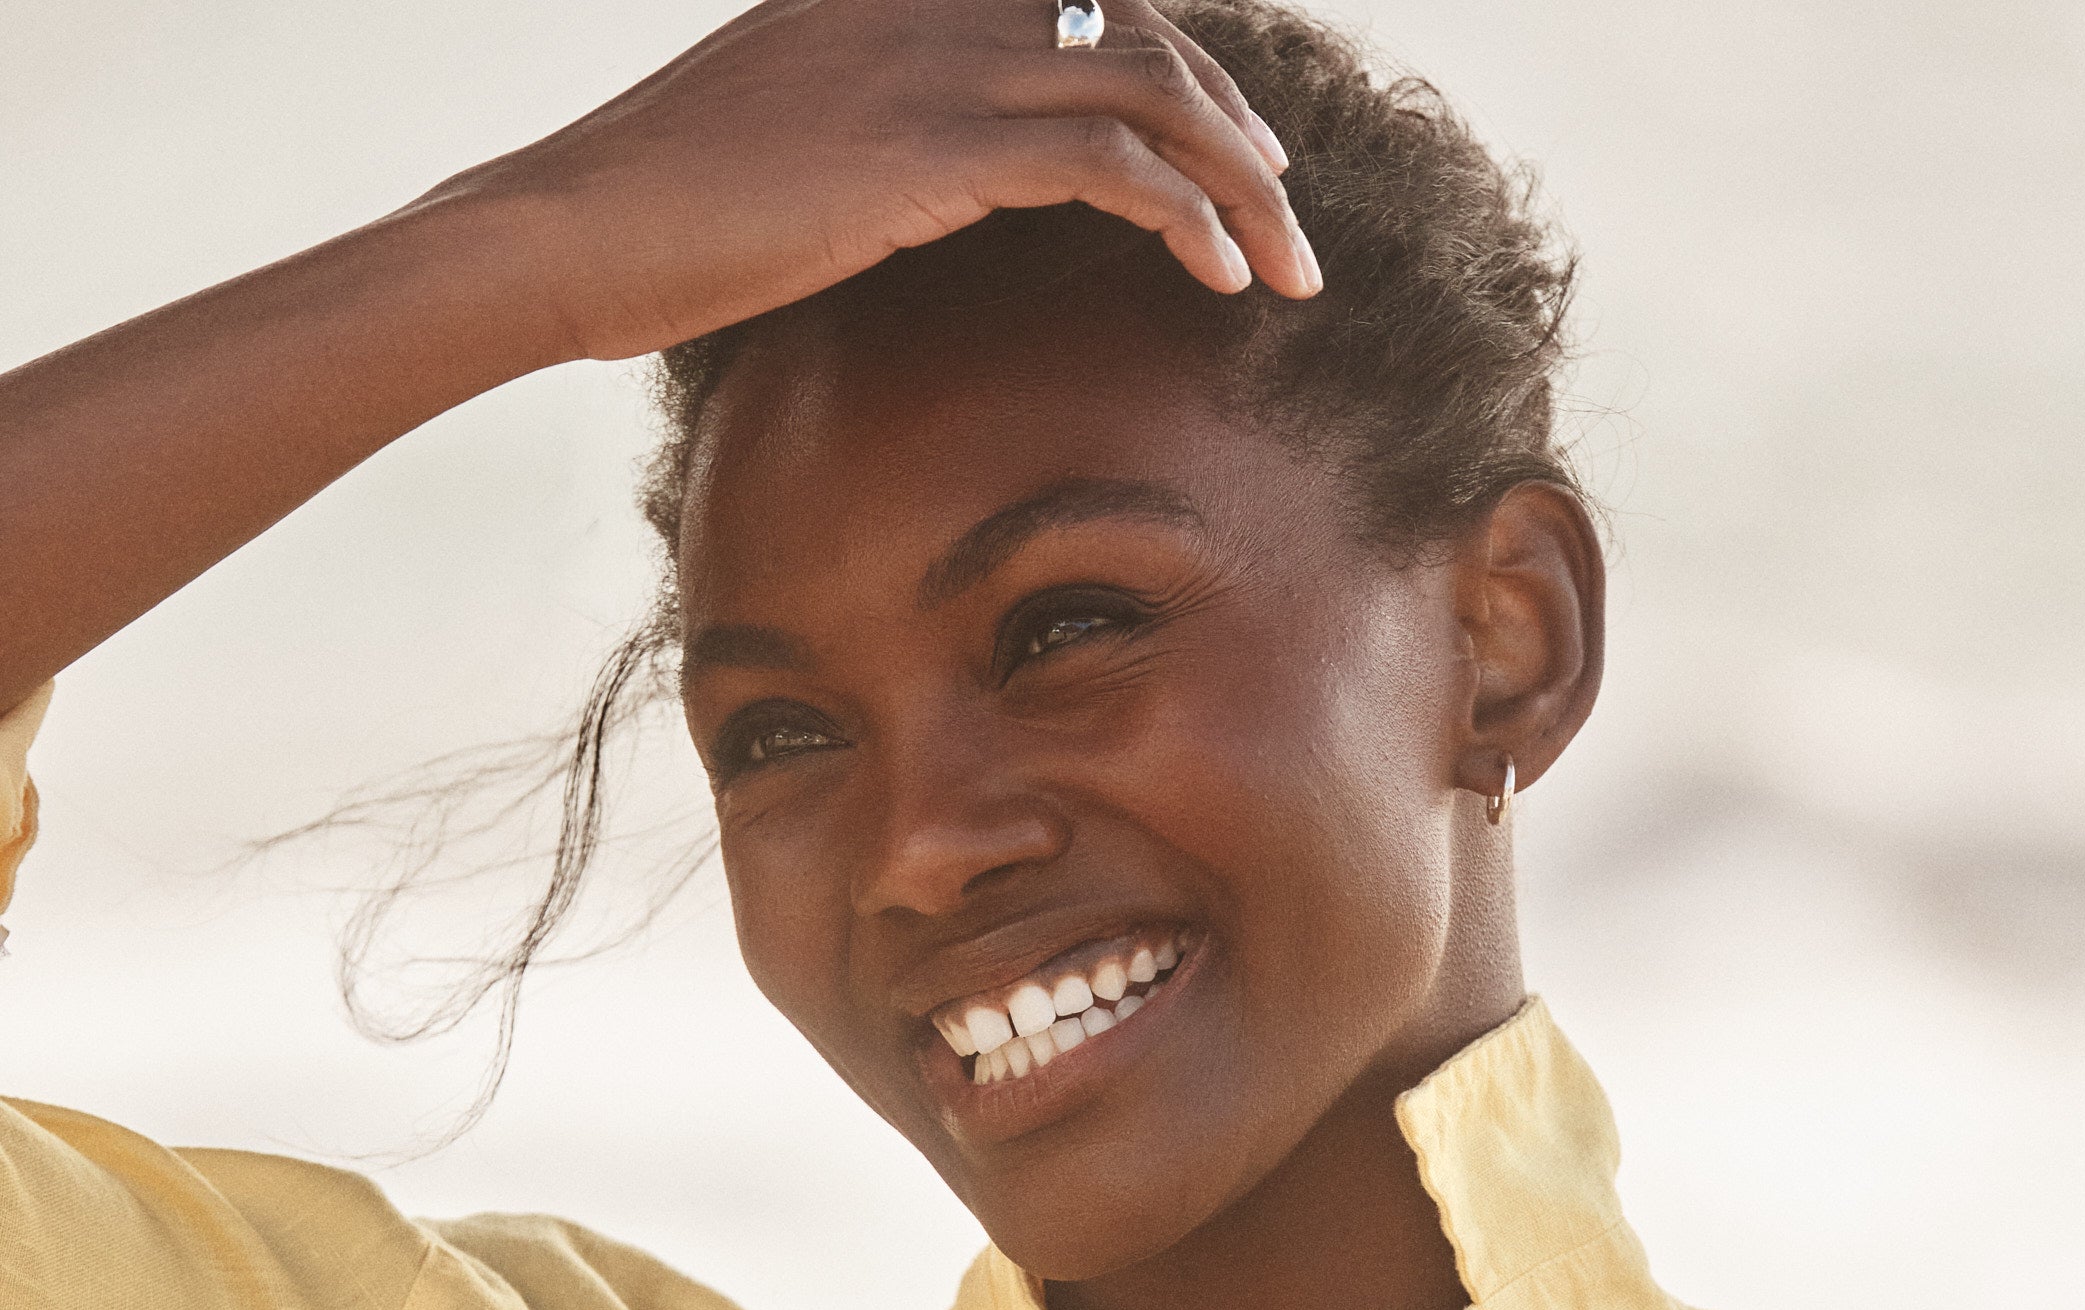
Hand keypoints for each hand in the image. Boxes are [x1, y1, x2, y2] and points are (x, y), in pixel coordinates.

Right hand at [443, 0, 1322, 367]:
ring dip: (1243, 186)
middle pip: (1142, 31)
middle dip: (1234, 125)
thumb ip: (874, 125)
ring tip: (1287, 264)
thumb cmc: (659, 212)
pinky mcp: (934, 147)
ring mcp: (935, 61)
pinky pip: (1111, 165)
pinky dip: (1188, 219)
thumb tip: (921, 176)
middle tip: (1283, 210)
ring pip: (1154, 92)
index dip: (1177, 63)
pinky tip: (1222, 278)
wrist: (572, 229)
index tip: (1227, 144)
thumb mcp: (783, 133)